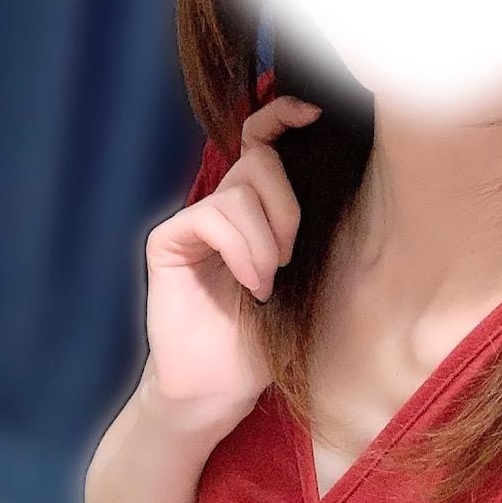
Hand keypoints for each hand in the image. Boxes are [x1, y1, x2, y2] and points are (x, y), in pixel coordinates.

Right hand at [143, 94, 321, 411]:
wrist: (222, 387)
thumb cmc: (266, 339)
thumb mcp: (302, 275)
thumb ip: (304, 225)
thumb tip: (332, 169)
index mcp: (257, 211)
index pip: (263, 142)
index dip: (284, 118)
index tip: (314, 114)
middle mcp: (223, 209)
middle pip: (259, 162)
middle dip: (287, 207)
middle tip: (289, 259)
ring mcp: (193, 223)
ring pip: (238, 192)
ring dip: (265, 240)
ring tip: (267, 283)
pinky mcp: (169, 240)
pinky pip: (212, 216)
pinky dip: (240, 249)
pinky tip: (251, 284)